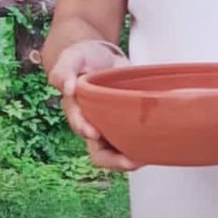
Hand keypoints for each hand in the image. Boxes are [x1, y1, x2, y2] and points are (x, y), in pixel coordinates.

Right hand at [47, 40, 136, 171]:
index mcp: (77, 110)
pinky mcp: (127, 124)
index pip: (80, 127)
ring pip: (117, 153)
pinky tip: (153, 150)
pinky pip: (132, 143)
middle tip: (130, 161)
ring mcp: (111, 127)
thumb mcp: (72, 58)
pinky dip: (142, 148)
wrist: (102, 55)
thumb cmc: (84, 58)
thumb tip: (66, 88)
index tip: (94, 133)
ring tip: (145, 159)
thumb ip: (63, 70)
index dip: (86, 131)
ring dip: (129, 159)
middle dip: (113, 160)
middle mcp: (93, 124)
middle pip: (99, 152)